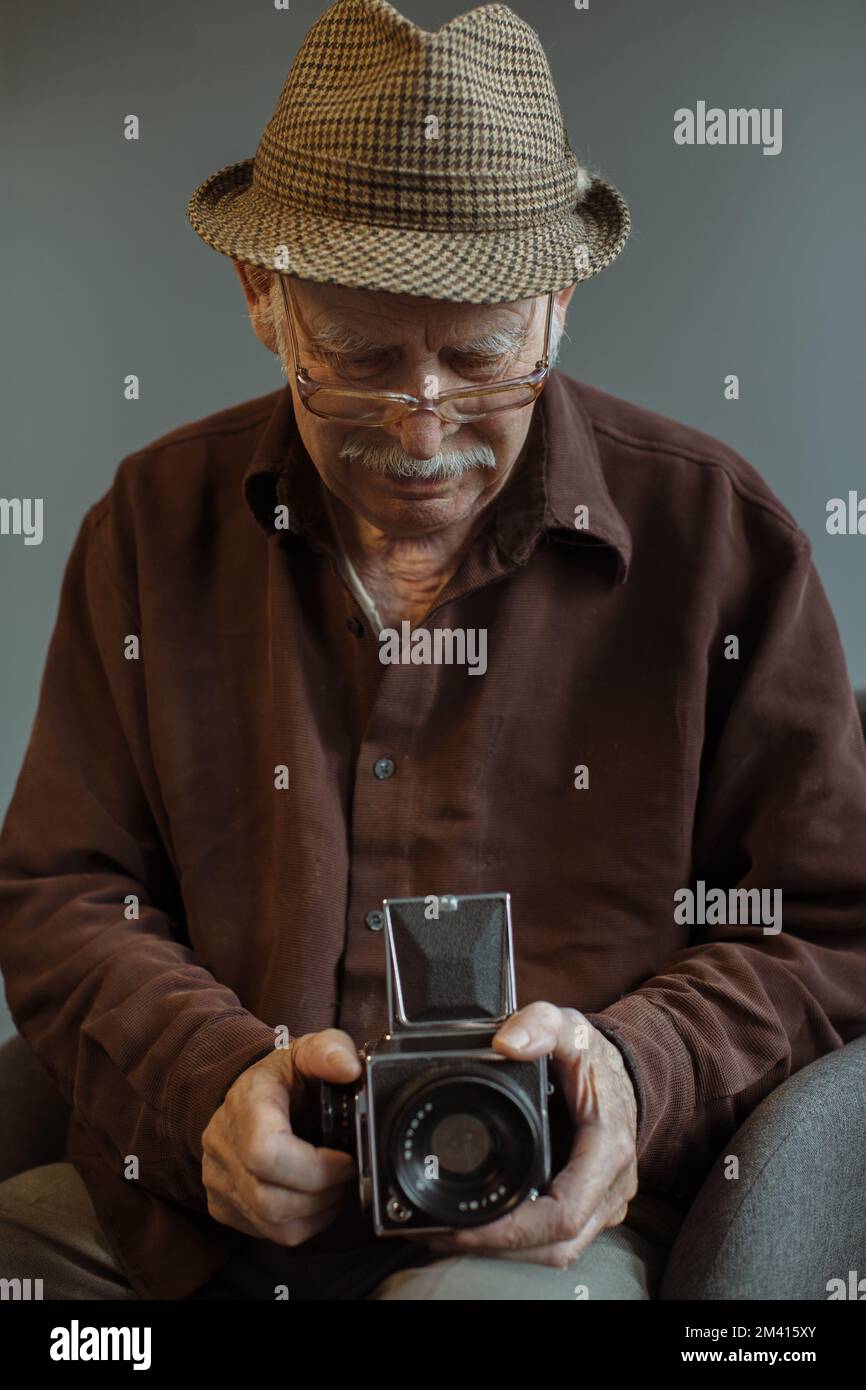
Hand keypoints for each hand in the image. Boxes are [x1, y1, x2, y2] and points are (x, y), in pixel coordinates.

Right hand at [202, 1029, 359, 1245]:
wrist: (251, 1095)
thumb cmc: (284, 1077)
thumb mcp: (309, 1051)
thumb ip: (331, 1051)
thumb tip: (350, 1069)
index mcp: (245, 1103)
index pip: (265, 1153)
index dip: (314, 1167)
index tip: (345, 1159)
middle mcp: (223, 1143)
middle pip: (270, 1198)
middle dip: (322, 1194)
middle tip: (346, 1173)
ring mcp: (218, 1178)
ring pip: (271, 1222)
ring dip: (315, 1212)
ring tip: (334, 1186)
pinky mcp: (222, 1204)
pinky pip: (267, 1233)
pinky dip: (301, 1223)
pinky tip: (315, 1198)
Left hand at [426, 1002, 637, 1267]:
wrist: (625, 1072)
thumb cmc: (596, 1056)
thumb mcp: (570, 1028)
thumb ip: (540, 1025)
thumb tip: (505, 1043)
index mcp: (608, 1151)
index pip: (563, 1215)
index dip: (513, 1232)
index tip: (464, 1227)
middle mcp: (612, 1188)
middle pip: (556, 1246)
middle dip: (498, 1249)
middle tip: (440, 1235)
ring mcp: (604, 1204)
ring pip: (556, 1252)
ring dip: (506, 1251)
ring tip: (451, 1235)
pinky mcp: (591, 1208)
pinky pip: (556, 1240)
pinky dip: (519, 1242)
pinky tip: (482, 1230)